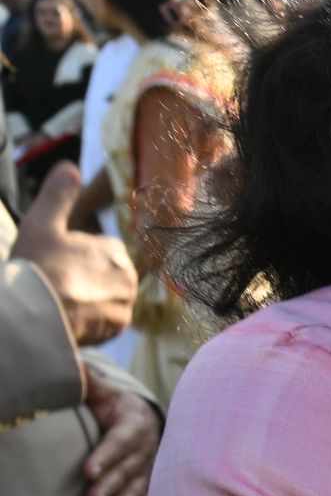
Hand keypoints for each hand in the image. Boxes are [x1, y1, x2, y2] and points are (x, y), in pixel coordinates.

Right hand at [9, 166, 134, 345]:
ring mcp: (125, 305)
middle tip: (56, 283)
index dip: (74, 255)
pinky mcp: (117, 329)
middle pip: (105, 274)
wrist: (36, 315)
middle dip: (84, 277)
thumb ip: (58, 195)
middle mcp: (129, 277)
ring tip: (61, 301)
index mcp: (114, 250)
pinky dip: (90, 320)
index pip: (99, 249)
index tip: (54, 263)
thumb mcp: (42, 223)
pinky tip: (69, 317)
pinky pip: (106, 321)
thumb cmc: (38, 267)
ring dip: (88, 299)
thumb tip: (69, 166)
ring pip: (106, 297)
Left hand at [79, 371, 159, 495]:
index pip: (119, 441)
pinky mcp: (150, 486)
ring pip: (137, 492)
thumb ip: (89, 383)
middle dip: (111, 487)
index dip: (105, 456)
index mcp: (136, 425)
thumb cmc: (121, 408)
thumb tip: (69, 364)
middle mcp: (147, 451)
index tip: (88, 471)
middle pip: (127, 471)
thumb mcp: (108, 392)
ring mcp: (151, 471)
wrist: (153, 422)